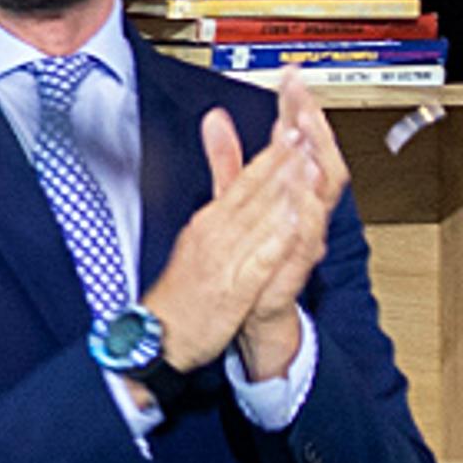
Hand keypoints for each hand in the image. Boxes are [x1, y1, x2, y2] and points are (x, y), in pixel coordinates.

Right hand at [141, 100, 328, 372]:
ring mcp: (224, 259)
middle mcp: (216, 234)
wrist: (159, 335)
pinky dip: (275, 240)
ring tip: (304, 165)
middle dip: (281, 161)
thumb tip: (227, 193)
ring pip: (257, 220)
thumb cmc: (183, 290)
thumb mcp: (199, 238)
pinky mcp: (232, 289)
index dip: (272, 154)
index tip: (293, 127)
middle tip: (303, 131)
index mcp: (210, 222)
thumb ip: (219, 209)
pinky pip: (258, 261)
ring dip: (282, 191)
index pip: (245, 180)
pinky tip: (293, 223)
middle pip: (253, 192)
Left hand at [237, 67, 347, 376]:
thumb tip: (215, 118)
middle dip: (313, 129)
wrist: (252, 313)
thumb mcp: (232, 200)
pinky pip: (305, 241)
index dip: (297, 109)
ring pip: (317, 197)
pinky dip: (304, 220)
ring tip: (310, 137)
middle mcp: (300, 212)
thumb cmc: (247, 259)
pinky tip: (302, 200)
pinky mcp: (294, 268)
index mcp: (285, 191)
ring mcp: (302, 239)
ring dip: (314, 166)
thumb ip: (226, 159)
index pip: (296, 141)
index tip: (292, 78)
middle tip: (307, 98)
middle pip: (316, 160)